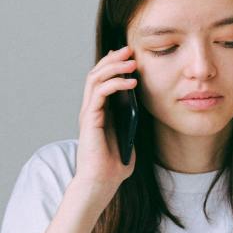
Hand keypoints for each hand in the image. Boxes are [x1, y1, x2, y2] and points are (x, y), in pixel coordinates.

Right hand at [75, 45, 137, 194]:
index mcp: (99, 112)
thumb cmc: (114, 165)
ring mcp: (89, 113)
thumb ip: (132, 121)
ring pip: (95, 78)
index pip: (102, 80)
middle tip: (129, 49)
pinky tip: (131, 82)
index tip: (130, 55)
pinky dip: (115, 83)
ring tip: (131, 61)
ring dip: (114, 66)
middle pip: (96, 73)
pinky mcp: (90, 119)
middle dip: (113, 59)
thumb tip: (143, 106)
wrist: (101, 183)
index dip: (114, 65)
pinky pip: (100, 93)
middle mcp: (91, 109)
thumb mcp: (130, 137)